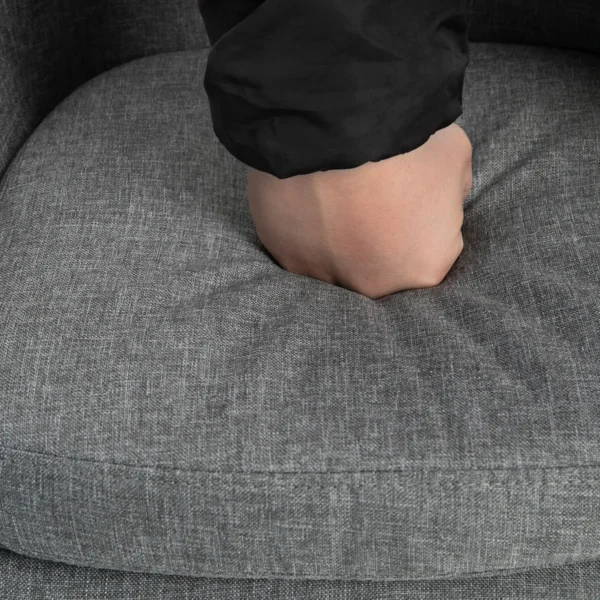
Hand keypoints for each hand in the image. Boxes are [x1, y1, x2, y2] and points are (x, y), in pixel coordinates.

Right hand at [247, 123, 472, 299]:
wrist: (336, 122)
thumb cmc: (401, 142)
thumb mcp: (452, 156)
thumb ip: (451, 189)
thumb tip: (440, 194)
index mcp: (422, 270)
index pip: (428, 254)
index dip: (418, 221)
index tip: (406, 196)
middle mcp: (373, 286)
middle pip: (379, 264)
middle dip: (378, 234)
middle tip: (368, 195)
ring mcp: (324, 275)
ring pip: (335, 258)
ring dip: (337, 233)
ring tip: (333, 193)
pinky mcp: (285, 256)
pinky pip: (298, 243)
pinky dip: (303, 223)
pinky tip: (306, 194)